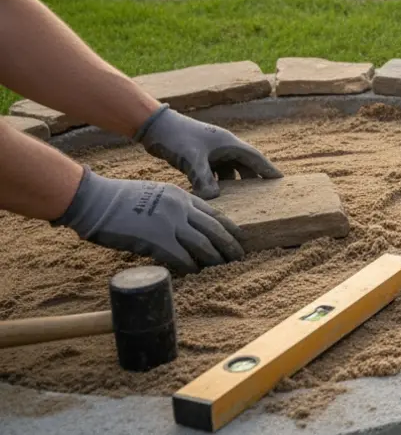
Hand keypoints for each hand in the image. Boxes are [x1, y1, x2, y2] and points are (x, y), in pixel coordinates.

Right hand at [55, 167, 245, 273]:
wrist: (96, 199)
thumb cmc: (118, 199)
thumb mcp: (155, 195)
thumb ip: (172, 208)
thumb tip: (181, 227)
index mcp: (181, 196)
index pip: (214, 213)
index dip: (228, 227)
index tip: (238, 237)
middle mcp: (180, 208)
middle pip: (214, 229)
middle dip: (229, 244)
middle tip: (239, 255)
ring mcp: (169, 223)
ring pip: (203, 243)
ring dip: (215, 257)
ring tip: (223, 266)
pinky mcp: (155, 240)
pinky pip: (181, 256)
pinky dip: (190, 266)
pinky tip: (195, 272)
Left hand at [135, 104, 281, 198]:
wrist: (155, 127)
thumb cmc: (176, 137)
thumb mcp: (192, 158)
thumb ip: (203, 179)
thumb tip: (214, 199)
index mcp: (228, 143)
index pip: (255, 158)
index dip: (268, 169)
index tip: (280, 180)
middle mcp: (224, 147)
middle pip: (245, 165)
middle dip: (253, 180)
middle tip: (262, 196)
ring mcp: (212, 152)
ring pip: (229, 170)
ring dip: (233, 184)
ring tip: (239, 200)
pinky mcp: (200, 157)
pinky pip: (215, 173)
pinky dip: (216, 183)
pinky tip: (215, 195)